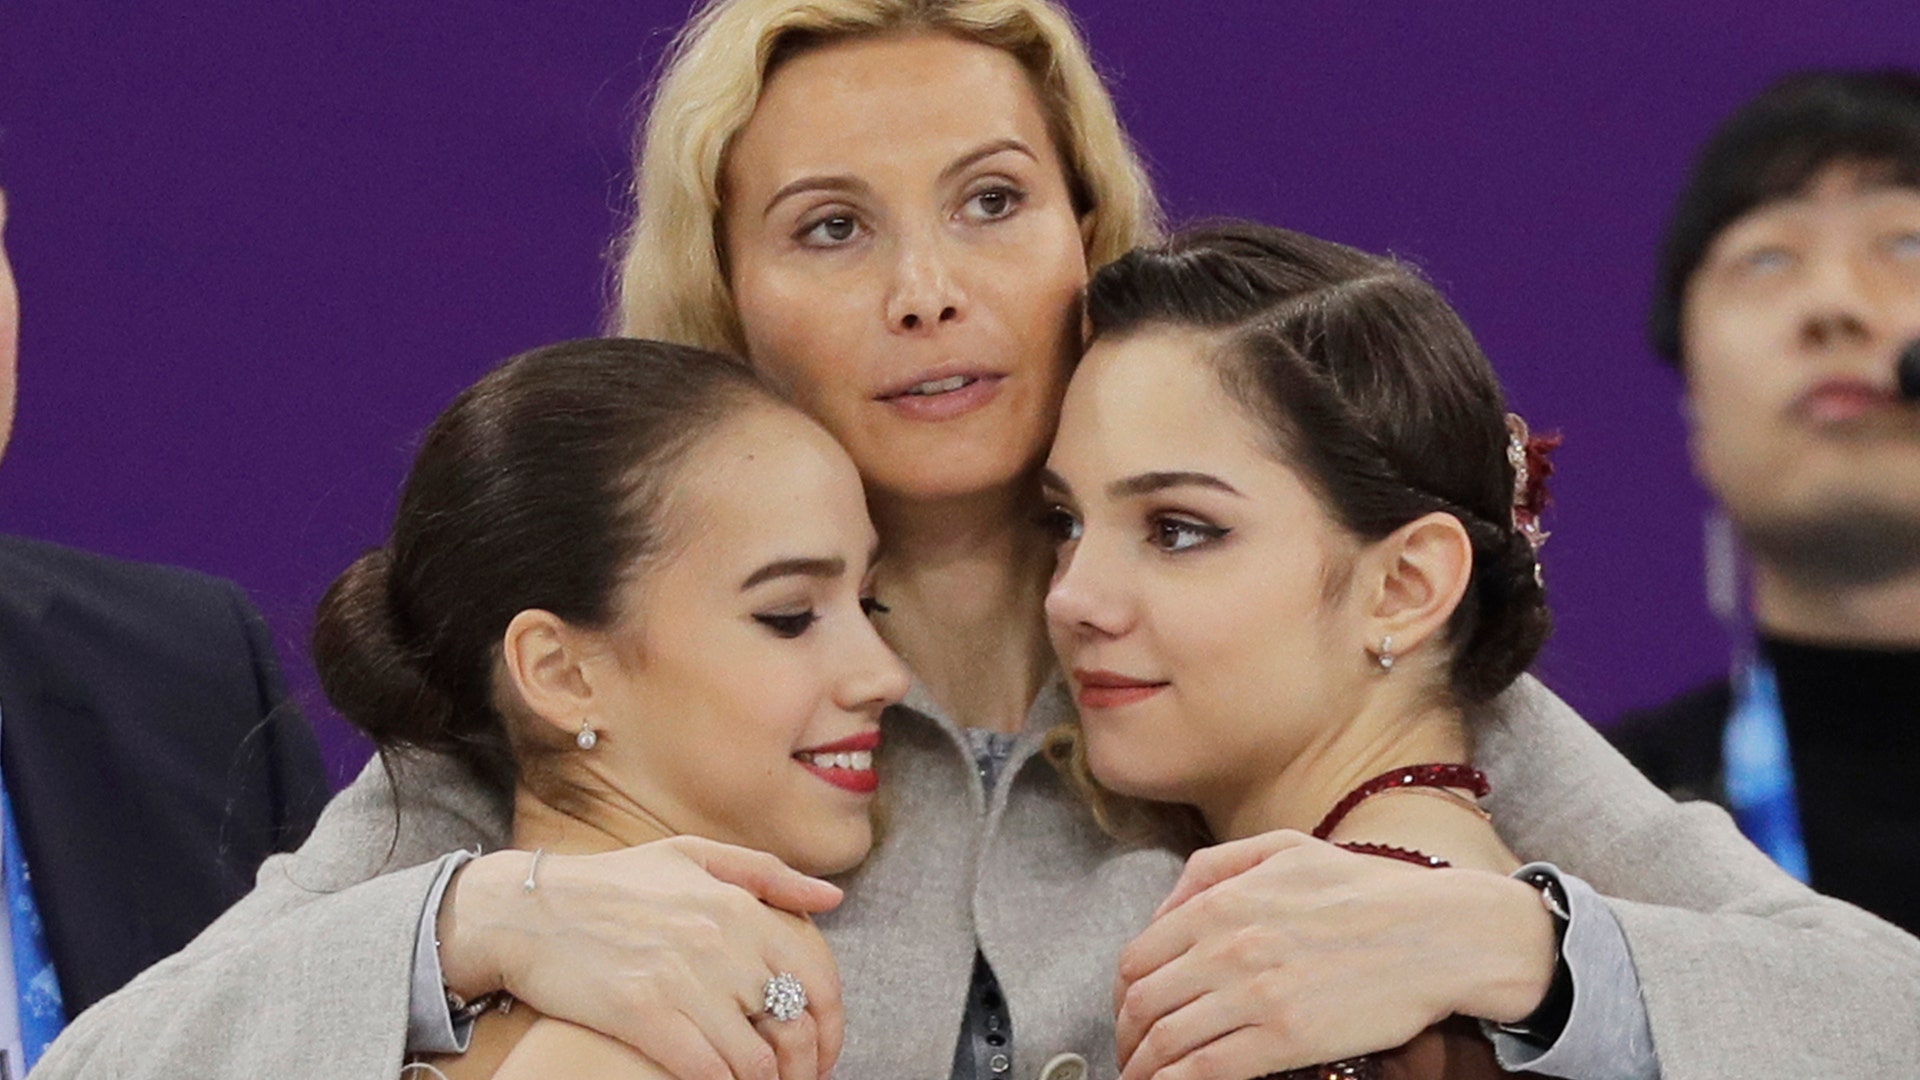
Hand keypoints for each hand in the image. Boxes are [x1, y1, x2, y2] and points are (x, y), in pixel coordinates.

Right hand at [437, 836, 845, 1079]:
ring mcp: (681, 980)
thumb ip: (768, 876)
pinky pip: (706, 1072)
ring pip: (754, 1060)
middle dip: (804, 1066)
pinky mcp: (641, 1014)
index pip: (819, 976)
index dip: (833, 1026)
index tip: (824, 1050)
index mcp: (738, 905)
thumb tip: (832, 900)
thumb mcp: (693, 857)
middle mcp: (719, 941)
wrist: (528, 909)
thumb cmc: (614, 883)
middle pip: (794, 1026)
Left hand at [1113, 830, 1555, 1079]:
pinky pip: (1206, 1069)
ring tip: (1144, 1079)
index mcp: (1222, 902)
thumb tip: (1164, 909)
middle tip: (1132, 1057)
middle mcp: (1228, 945)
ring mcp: (1254, 993)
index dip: (1123, 996)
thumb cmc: (1367, 889)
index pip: (1138, 958)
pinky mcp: (1285, 1037)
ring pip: (1166, 1041)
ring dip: (1144, 1068)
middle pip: (1143, 1003)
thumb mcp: (1284, 851)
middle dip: (1127, 1038)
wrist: (1440, 933)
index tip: (1129, 1016)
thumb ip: (1214, 869)